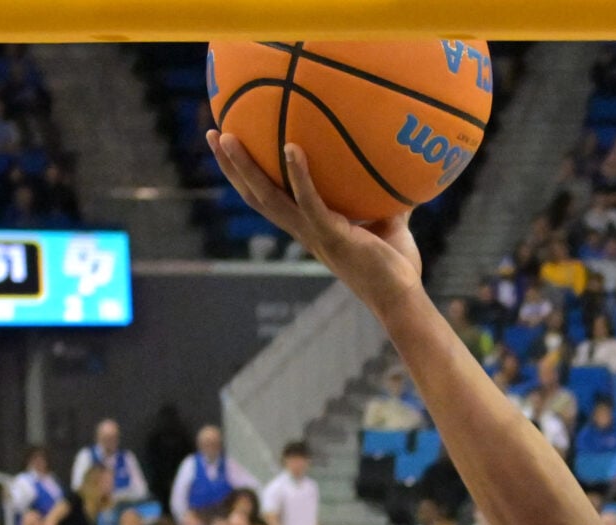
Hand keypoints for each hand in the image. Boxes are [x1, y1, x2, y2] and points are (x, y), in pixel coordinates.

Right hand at [205, 133, 422, 309]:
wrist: (403, 299)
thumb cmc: (395, 266)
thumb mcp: (389, 224)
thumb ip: (385, 199)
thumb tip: (399, 168)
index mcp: (310, 227)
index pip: (270, 198)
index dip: (250, 176)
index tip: (235, 149)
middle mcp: (304, 231)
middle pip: (256, 195)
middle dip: (231, 166)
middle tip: (213, 133)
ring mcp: (315, 234)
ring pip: (268, 197)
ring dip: (245, 167)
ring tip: (226, 136)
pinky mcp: (332, 236)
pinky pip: (309, 202)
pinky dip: (299, 175)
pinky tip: (292, 147)